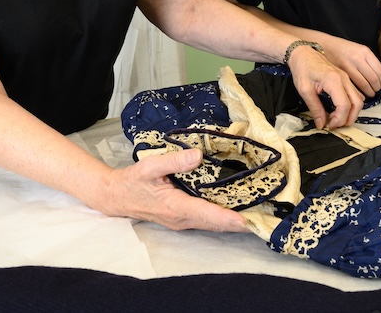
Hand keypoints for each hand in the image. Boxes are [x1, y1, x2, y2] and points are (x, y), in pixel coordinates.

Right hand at [106, 149, 248, 231]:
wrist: (116, 197)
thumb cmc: (132, 181)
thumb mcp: (150, 166)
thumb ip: (174, 161)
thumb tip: (197, 156)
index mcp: (174, 207)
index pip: (206, 214)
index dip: (226, 218)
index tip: (246, 221)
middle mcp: (181, 219)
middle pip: (215, 223)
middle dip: (239, 223)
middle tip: (264, 218)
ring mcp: (182, 221)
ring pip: (212, 224)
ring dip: (233, 222)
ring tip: (257, 216)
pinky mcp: (182, 218)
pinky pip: (206, 220)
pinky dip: (222, 218)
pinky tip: (236, 212)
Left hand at [287, 44, 363, 129]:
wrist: (303, 53)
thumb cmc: (302, 68)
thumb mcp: (305, 90)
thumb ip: (315, 108)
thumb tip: (321, 124)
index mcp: (334, 81)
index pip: (344, 105)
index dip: (339, 119)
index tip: (329, 125)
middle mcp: (344, 79)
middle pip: (357, 104)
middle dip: (349, 118)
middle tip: (335, 125)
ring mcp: (346, 79)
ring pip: (359, 100)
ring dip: (351, 113)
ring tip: (336, 118)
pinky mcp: (345, 80)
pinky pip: (355, 95)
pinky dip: (351, 105)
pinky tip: (338, 109)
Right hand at [317, 36, 380, 96]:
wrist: (323, 45)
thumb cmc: (341, 49)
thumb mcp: (358, 50)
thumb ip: (368, 62)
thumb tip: (379, 76)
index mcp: (364, 51)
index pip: (380, 70)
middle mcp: (357, 58)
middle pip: (373, 78)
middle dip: (377, 88)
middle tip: (377, 91)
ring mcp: (348, 65)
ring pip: (364, 84)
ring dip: (369, 91)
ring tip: (370, 93)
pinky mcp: (340, 73)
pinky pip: (353, 85)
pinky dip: (359, 92)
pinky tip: (360, 93)